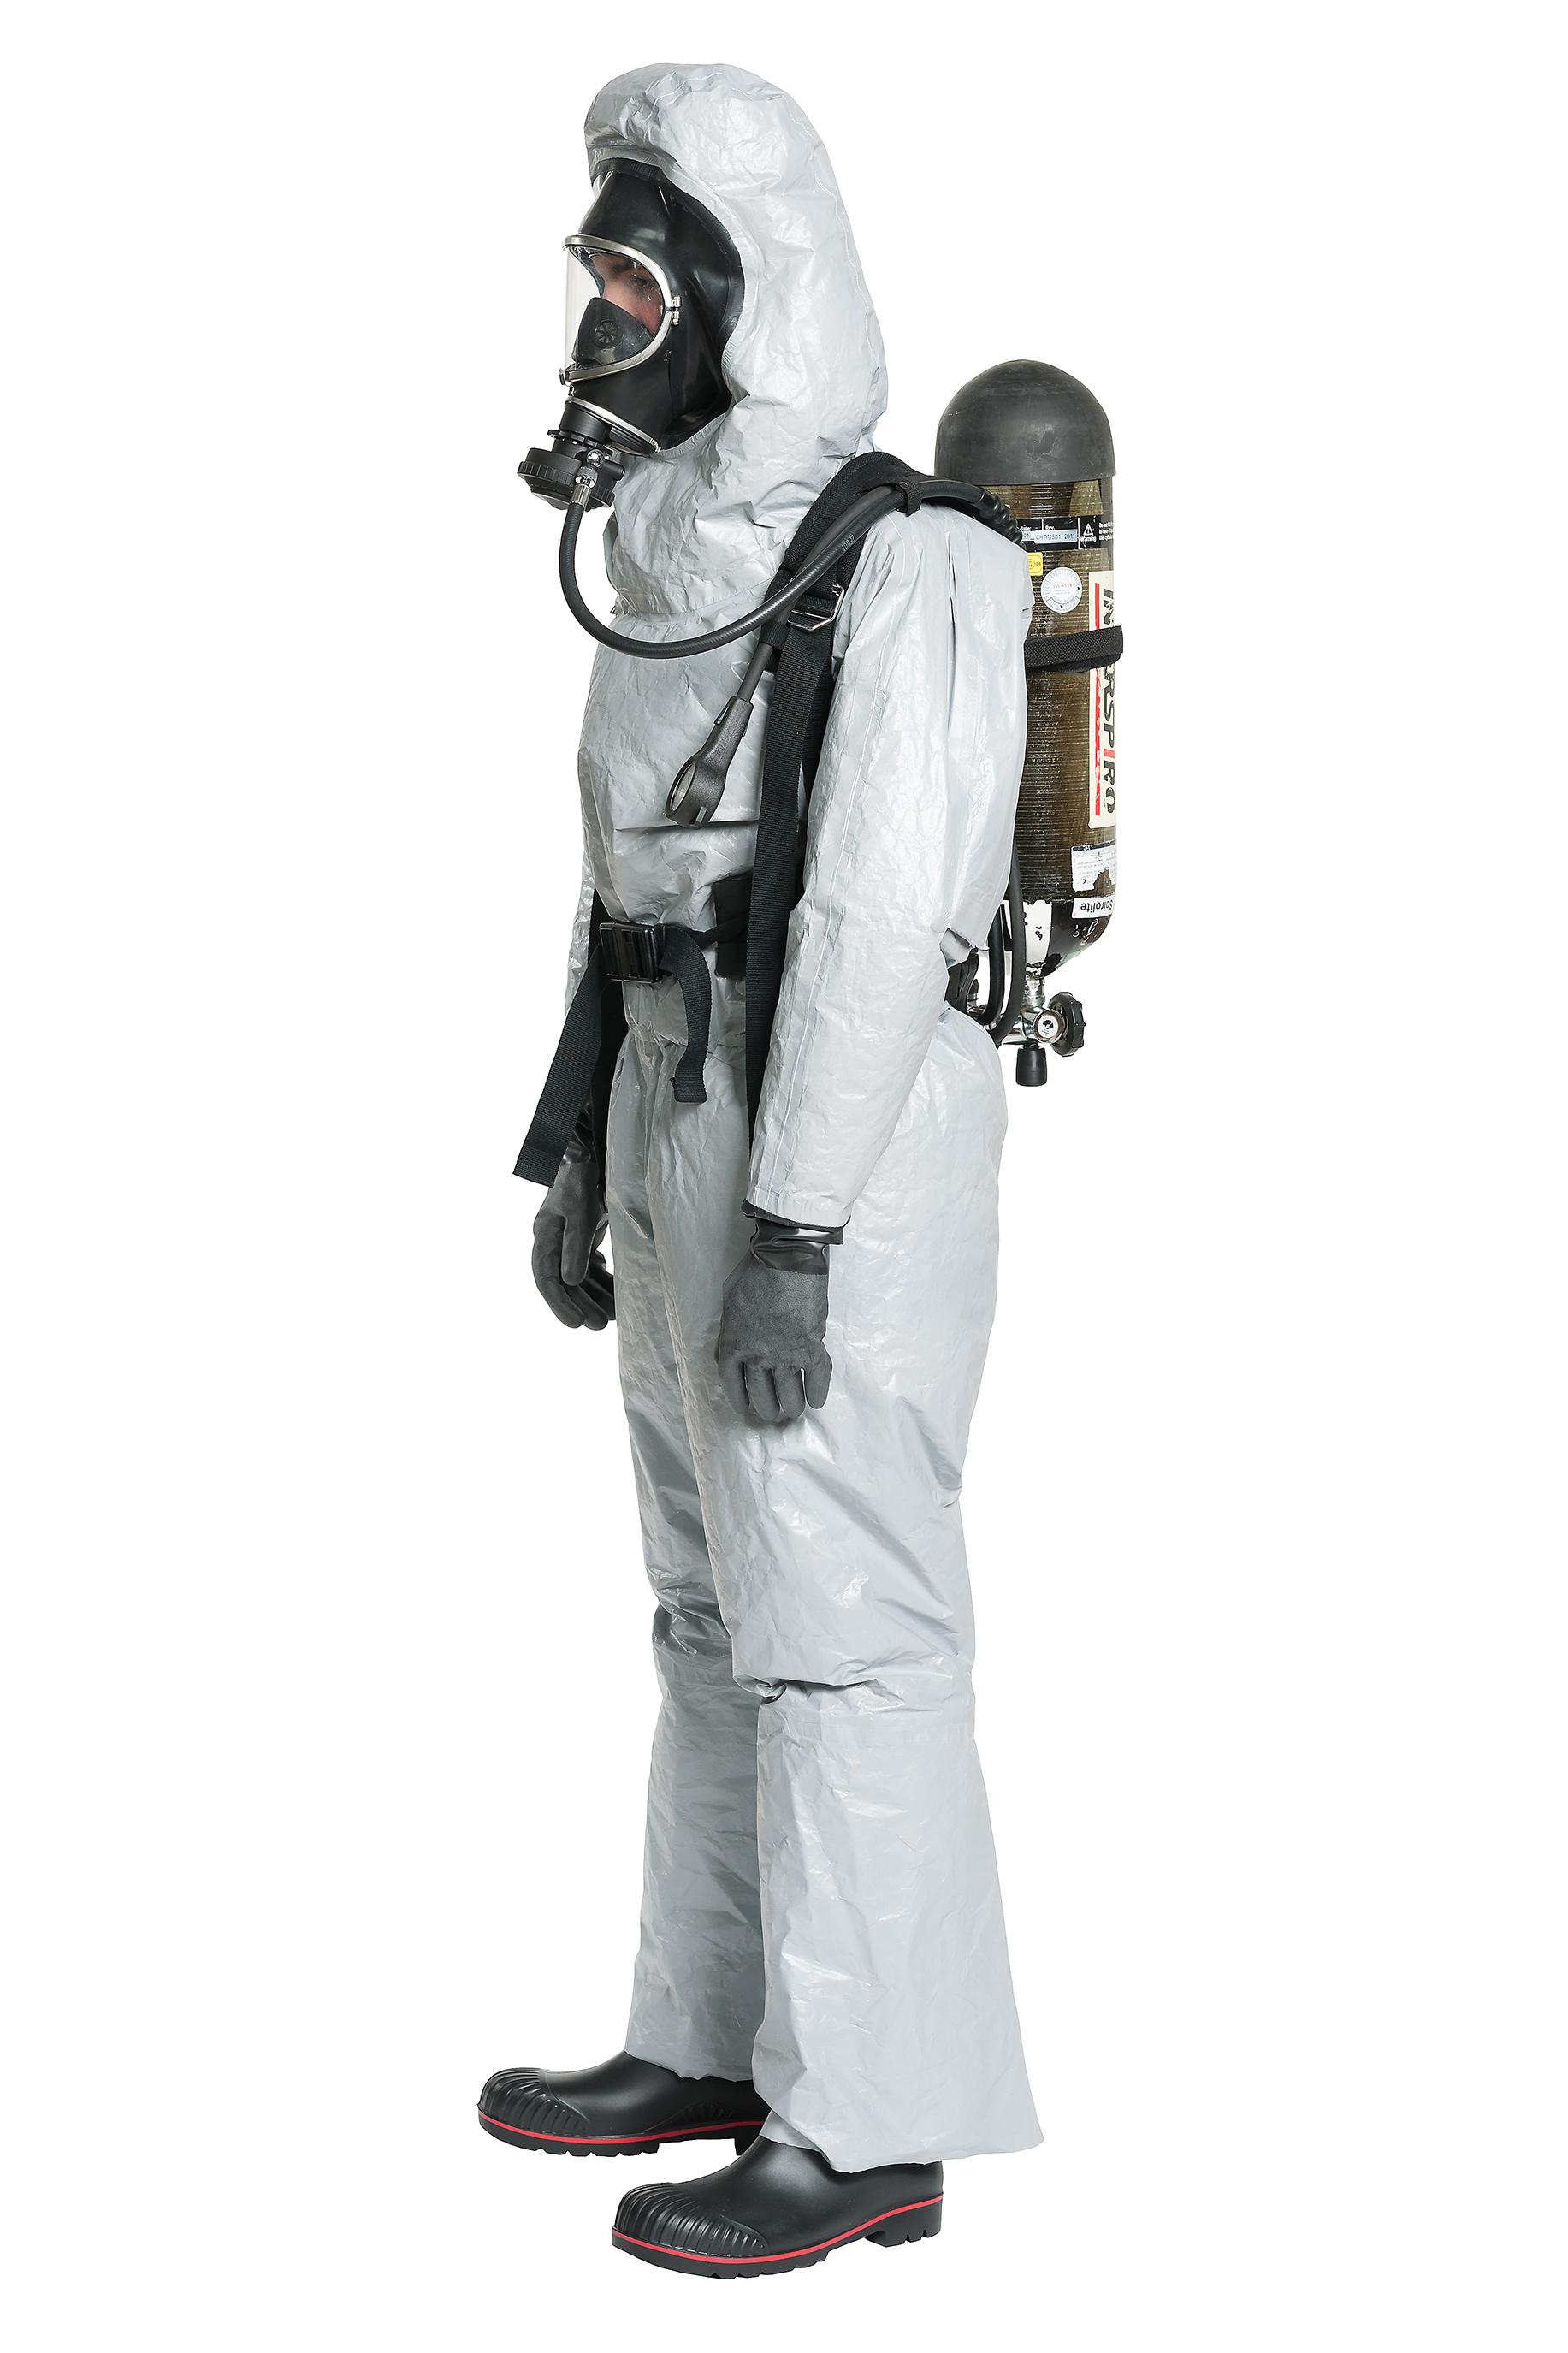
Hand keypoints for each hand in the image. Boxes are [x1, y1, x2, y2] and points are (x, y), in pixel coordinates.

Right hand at [532, 1143, 614, 1329]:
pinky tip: (616, 1293)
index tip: (576, 1323)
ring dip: (596, 1295)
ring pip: (580, 1277)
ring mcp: (569, 1238)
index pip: (546, 1278)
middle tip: (601, 1325)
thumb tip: (570, 1282)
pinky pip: (592, 1266)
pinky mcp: (585, 1234)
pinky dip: (604, 1280)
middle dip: (582, 1305)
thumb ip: (576, 1246)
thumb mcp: (581, 1211)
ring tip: (616, 1315)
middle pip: (565, 1282)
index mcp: (545, 1235)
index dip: (559, 1304)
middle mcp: (554, 1240)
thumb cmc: (582, 1178)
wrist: (591, 1152)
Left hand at [715, 1222, 832, 1422]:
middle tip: (773, 1412)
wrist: (786, 1258)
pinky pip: (816, 1379)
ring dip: (792, 1406)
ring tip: (794, 1410)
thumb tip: (726, 1350)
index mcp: (733, 1344)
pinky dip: (818, 1392)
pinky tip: (817, 1400)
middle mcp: (757, 1355)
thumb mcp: (729, 1301)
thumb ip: (728, 1330)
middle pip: (761, 1394)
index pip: (732, 1383)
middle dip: (767, 1408)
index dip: (739, 1399)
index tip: (745, 1407)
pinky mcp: (811, 1347)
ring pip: (789, 1393)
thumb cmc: (755, 1272)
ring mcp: (785, 1354)